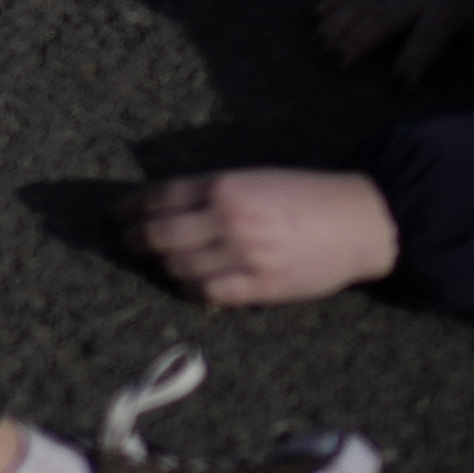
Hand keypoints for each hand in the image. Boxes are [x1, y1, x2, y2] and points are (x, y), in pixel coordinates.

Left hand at [126, 167, 400, 309]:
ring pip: (179, 267)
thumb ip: (209, 193)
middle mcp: (228, 218)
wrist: (359, 220)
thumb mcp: (253, 179)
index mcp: (224, 185)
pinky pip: (209, 294)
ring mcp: (244, 254)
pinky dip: (192, 290)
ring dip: (162, 267)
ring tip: (160, 264)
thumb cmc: (304, 196)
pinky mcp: (262, 285)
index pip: (158, 197)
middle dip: (133, 240)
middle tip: (125, 242)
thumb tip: (161, 208)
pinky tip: (190, 286)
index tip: (114, 216)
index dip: (129, 208)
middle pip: (159, 234)